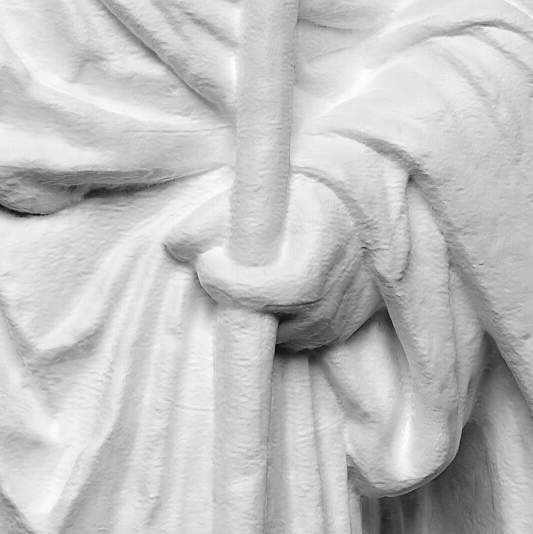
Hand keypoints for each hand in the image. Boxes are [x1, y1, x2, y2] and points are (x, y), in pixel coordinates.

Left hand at [164, 170, 379, 352]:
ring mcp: (345, 310)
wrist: (357, 207)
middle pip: (275, 319)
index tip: (208, 262)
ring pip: (289, 336)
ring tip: (251, 285)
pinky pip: (307, 341)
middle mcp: (336, 286)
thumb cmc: (302, 196)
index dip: (232, 285)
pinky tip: (274, 303)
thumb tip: (175, 246)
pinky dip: (284, 328)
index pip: (274, 289)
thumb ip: (212, 218)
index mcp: (320, 246)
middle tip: (223, 278)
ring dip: (260, 319)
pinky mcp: (348, 325)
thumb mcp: (259, 193)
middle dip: (239, 303)